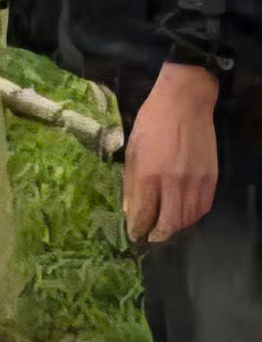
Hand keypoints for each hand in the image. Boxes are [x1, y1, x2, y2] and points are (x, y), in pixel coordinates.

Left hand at [125, 63, 220, 244]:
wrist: (185, 103)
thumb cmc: (151, 123)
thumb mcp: (133, 149)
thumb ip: (131, 181)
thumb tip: (130, 209)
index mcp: (148, 174)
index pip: (143, 213)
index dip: (138, 228)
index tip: (134, 235)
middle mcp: (173, 182)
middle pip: (169, 223)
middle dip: (158, 235)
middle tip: (151, 238)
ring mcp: (195, 182)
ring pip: (188, 218)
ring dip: (176, 228)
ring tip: (166, 228)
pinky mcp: (211, 179)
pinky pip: (203, 207)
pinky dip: (193, 216)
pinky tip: (184, 215)